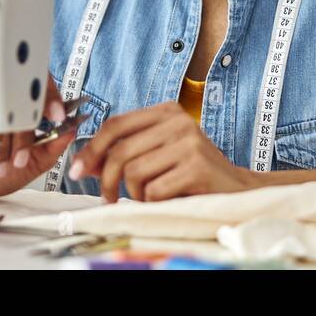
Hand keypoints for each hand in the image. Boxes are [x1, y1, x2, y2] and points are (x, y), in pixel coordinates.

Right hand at [0, 73, 75, 198]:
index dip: (52, 98)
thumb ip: (53, 148)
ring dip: (2, 145)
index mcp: (21, 106)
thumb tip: (71, 131)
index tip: (59, 115)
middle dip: (24, 137)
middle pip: (21, 101)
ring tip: (1, 165)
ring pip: (0, 114)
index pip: (40, 88)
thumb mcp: (32, 163)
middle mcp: (2, 100)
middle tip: (20, 161)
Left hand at [69, 101, 254, 202]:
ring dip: (135, 194)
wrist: (237, 190)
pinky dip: (153, 203)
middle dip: (106, 180)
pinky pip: (153, 191)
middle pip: (120, 151)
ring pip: (133, 173)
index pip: (115, 124)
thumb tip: (84, 163)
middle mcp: (178, 120)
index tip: (78, 170)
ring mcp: (189, 141)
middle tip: (108, 197)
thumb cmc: (193, 174)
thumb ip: (125, 155)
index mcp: (166, 111)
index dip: (91, 148)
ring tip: (150, 198)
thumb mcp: (158, 156)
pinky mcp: (196, 166)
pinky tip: (168, 200)